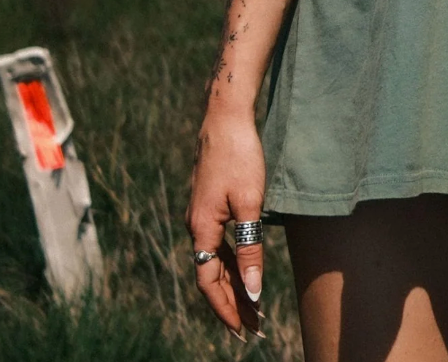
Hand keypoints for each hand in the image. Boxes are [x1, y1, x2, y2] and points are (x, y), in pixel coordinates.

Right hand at [186, 108, 266, 335]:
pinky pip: (218, 244)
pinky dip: (231, 262)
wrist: (225, 117)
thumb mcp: (251, 204)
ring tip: (252, 307)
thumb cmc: (240, 156)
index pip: (208, 283)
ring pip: (214, 261)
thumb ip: (251, 249)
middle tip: (253, 328)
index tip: (242, 330)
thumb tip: (253, 291)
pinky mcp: (209, 204)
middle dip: (231, 303)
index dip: (225, 309)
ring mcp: (201, 215)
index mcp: (201, 229)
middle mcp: (195, 226)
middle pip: (210, 276)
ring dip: (232, 284)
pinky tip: (244, 271)